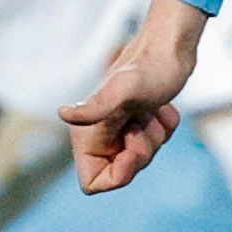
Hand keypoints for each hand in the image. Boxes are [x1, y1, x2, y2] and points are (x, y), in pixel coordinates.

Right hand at [64, 0, 207, 192]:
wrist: (168, 47)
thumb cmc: (147, 68)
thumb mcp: (124, 90)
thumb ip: (96, 108)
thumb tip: (63, 113)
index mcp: (87, 136)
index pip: (93, 184)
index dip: (117, 175)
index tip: (131, 149)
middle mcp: (101, 135)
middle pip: (123, 172)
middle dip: (140, 152)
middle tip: (142, 123)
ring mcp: (122, 129)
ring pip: (142, 158)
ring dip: (155, 136)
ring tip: (149, 110)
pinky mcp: (142, 121)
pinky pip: (159, 142)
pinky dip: (165, 125)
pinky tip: (160, 106)